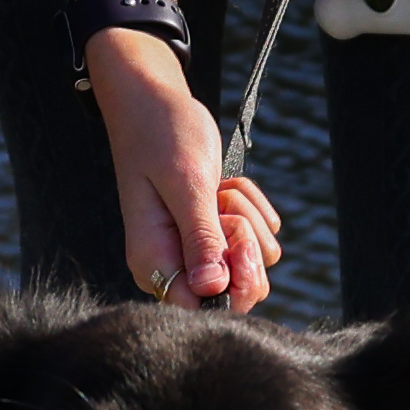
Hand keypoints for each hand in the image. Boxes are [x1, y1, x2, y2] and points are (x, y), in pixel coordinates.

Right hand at [87, 30, 286, 307]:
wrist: (154, 101)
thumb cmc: (162, 134)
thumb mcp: (187, 183)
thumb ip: (200, 237)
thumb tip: (212, 290)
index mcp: (152, 260)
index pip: (201, 308)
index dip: (233, 286)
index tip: (238, 241)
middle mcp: (171, 262)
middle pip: (237, 293)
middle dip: (246, 248)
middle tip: (225, 206)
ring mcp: (193, 247)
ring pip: (254, 262)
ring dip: (247, 219)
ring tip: (217, 188)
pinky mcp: (214, 230)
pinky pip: (258, 237)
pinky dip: (250, 207)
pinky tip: (222, 184)